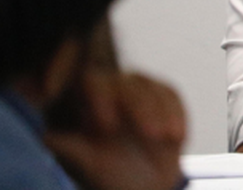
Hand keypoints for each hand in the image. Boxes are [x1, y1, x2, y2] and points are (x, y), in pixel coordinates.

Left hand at [46, 71, 186, 189]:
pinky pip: (172, 95)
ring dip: (160, 111)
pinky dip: (177, 114)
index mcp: (90, 104)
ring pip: (150, 86)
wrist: (147, 186)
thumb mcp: (93, 165)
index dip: (101, 98)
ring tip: (164, 138)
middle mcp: (114, 92)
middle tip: (150, 134)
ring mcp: (140, 92)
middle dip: (139, 107)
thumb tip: (44, 137)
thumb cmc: (114, 177)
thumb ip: (74, 148)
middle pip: (125, 83)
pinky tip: (178, 137)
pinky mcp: (165, 97)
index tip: (107, 125)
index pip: (92, 82)